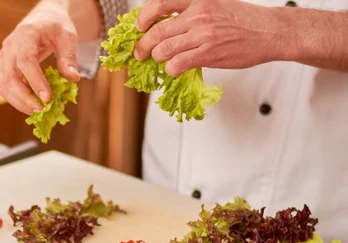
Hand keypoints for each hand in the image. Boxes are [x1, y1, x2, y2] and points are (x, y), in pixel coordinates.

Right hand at [0, 0, 80, 114]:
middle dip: (25, 98)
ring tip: (37, 112)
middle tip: (42, 111)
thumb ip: (69, 57)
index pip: (26, 61)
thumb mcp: (68, 37)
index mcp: (25, 35)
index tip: (47, 99)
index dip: (35, 82)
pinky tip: (30, 106)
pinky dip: (16, 99)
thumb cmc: (56, 27)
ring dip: (19, 102)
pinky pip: (5, 87)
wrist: (43, 19)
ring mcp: (4, 57)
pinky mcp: (4, 67)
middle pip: (10, 77)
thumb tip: (73, 78)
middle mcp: (10, 46)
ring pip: (4, 85)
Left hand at [133, 0, 282, 75]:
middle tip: (140, 53)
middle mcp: (198, 15)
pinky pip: (177, 64)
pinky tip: (174, 69)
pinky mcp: (208, 54)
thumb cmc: (244, 20)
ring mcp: (203, 35)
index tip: (139, 27)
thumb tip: (167, 25)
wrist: (269, 31)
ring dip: (157, 58)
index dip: (143, 17)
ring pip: (164, 49)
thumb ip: (191, 13)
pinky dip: (170, 69)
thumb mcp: (215, 5)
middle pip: (157, 31)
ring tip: (160, 61)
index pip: (159, 4)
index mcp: (197, 0)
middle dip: (143, 45)